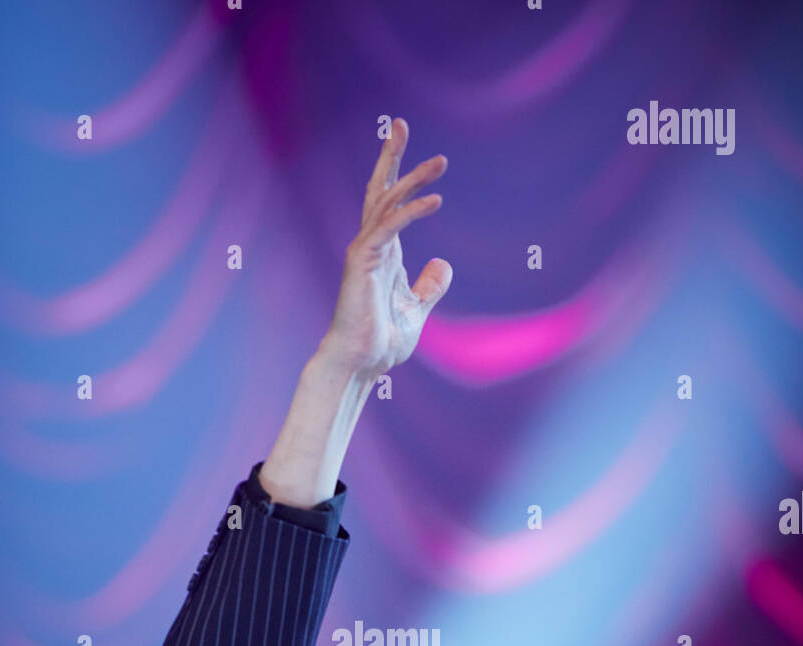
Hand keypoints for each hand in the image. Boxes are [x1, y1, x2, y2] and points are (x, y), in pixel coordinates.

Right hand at [321, 118, 451, 376]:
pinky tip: (435, 201)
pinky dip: (412, 212)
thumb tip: (442, 264)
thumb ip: (429, 286)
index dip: (396, 175)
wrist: (360, 364)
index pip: (387, 205)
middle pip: (380, 191)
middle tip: (399, 124)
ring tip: (440, 162)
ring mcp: (364, 252)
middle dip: (391, 157)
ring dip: (413, 180)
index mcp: (382, 253)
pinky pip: (390, 228)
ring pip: (387, 204)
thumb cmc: (381, 342)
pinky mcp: (363, 262)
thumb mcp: (416, 309)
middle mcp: (370, 246)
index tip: (400, 143)